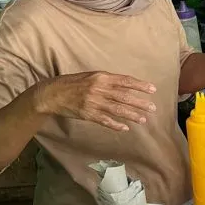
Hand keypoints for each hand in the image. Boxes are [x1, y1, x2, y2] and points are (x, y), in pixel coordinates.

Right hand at [31, 72, 156, 132]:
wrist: (51, 93)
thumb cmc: (72, 83)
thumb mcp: (90, 76)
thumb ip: (106, 80)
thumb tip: (124, 85)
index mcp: (101, 77)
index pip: (125, 81)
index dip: (140, 85)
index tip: (152, 90)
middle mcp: (99, 88)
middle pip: (124, 96)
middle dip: (140, 102)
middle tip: (153, 108)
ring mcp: (93, 102)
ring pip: (117, 109)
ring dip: (132, 115)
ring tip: (143, 119)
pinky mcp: (87, 114)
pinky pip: (105, 120)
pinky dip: (116, 125)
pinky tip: (125, 128)